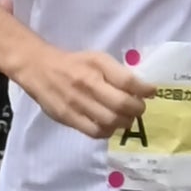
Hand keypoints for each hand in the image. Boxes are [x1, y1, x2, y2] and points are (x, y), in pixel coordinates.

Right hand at [16, 41, 147, 146]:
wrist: (39, 69)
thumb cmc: (74, 63)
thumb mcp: (97, 59)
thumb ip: (119, 73)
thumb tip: (142, 90)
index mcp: (96, 66)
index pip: (127, 82)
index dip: (144, 90)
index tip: (151, 93)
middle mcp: (87, 85)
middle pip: (122, 105)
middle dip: (137, 109)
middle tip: (138, 108)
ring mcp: (77, 103)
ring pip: (111, 121)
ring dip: (124, 122)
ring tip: (125, 118)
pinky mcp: (69, 118)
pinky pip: (95, 132)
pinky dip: (108, 131)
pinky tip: (109, 126)